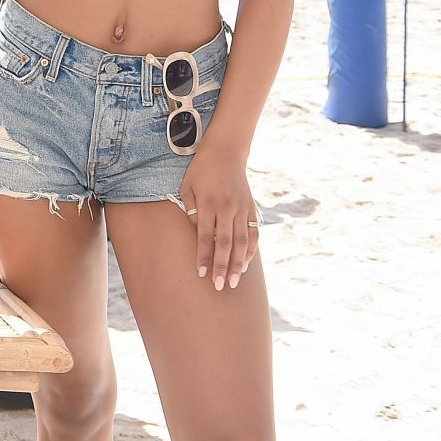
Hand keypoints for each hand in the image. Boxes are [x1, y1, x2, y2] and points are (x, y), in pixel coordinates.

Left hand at [179, 152, 259, 290]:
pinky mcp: (252, 210)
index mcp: (209, 205)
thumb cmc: (200, 172)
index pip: (205, 238)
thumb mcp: (187, 188)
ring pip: (242, 242)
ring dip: (238, 264)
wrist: (225, 154)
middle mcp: (227, 209)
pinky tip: (246, 264)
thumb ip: (191, 212)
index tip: (201, 274)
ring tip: (235, 281)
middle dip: (222, 267)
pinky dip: (250, 251)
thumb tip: (196, 235)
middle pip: (225, 244)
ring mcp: (242, 210)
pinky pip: (253, 235)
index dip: (203, 257)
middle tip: (220, 286)